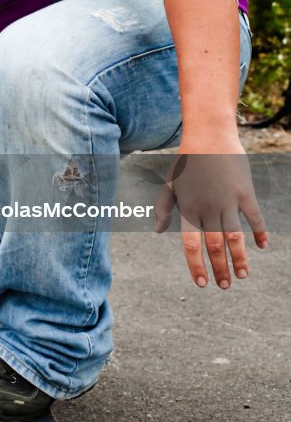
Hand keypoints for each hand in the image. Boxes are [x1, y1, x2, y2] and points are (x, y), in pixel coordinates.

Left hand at [154, 138, 268, 288]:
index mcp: (189, 209)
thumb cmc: (187, 161)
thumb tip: (158, 231)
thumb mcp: (170, 183)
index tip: (201, 283)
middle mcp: (209, 208)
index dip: (196, 266)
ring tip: (242, 276)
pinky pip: (255, 218)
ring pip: (235, 237)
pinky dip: (260, 233)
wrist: (209, 136)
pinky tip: (262, 247)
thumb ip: (163, 208)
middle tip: (225, 286)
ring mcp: (229, 201)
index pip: (191, 245)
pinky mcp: (245, 193)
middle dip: (220, 269)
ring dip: (240, 259)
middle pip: (215, 246)